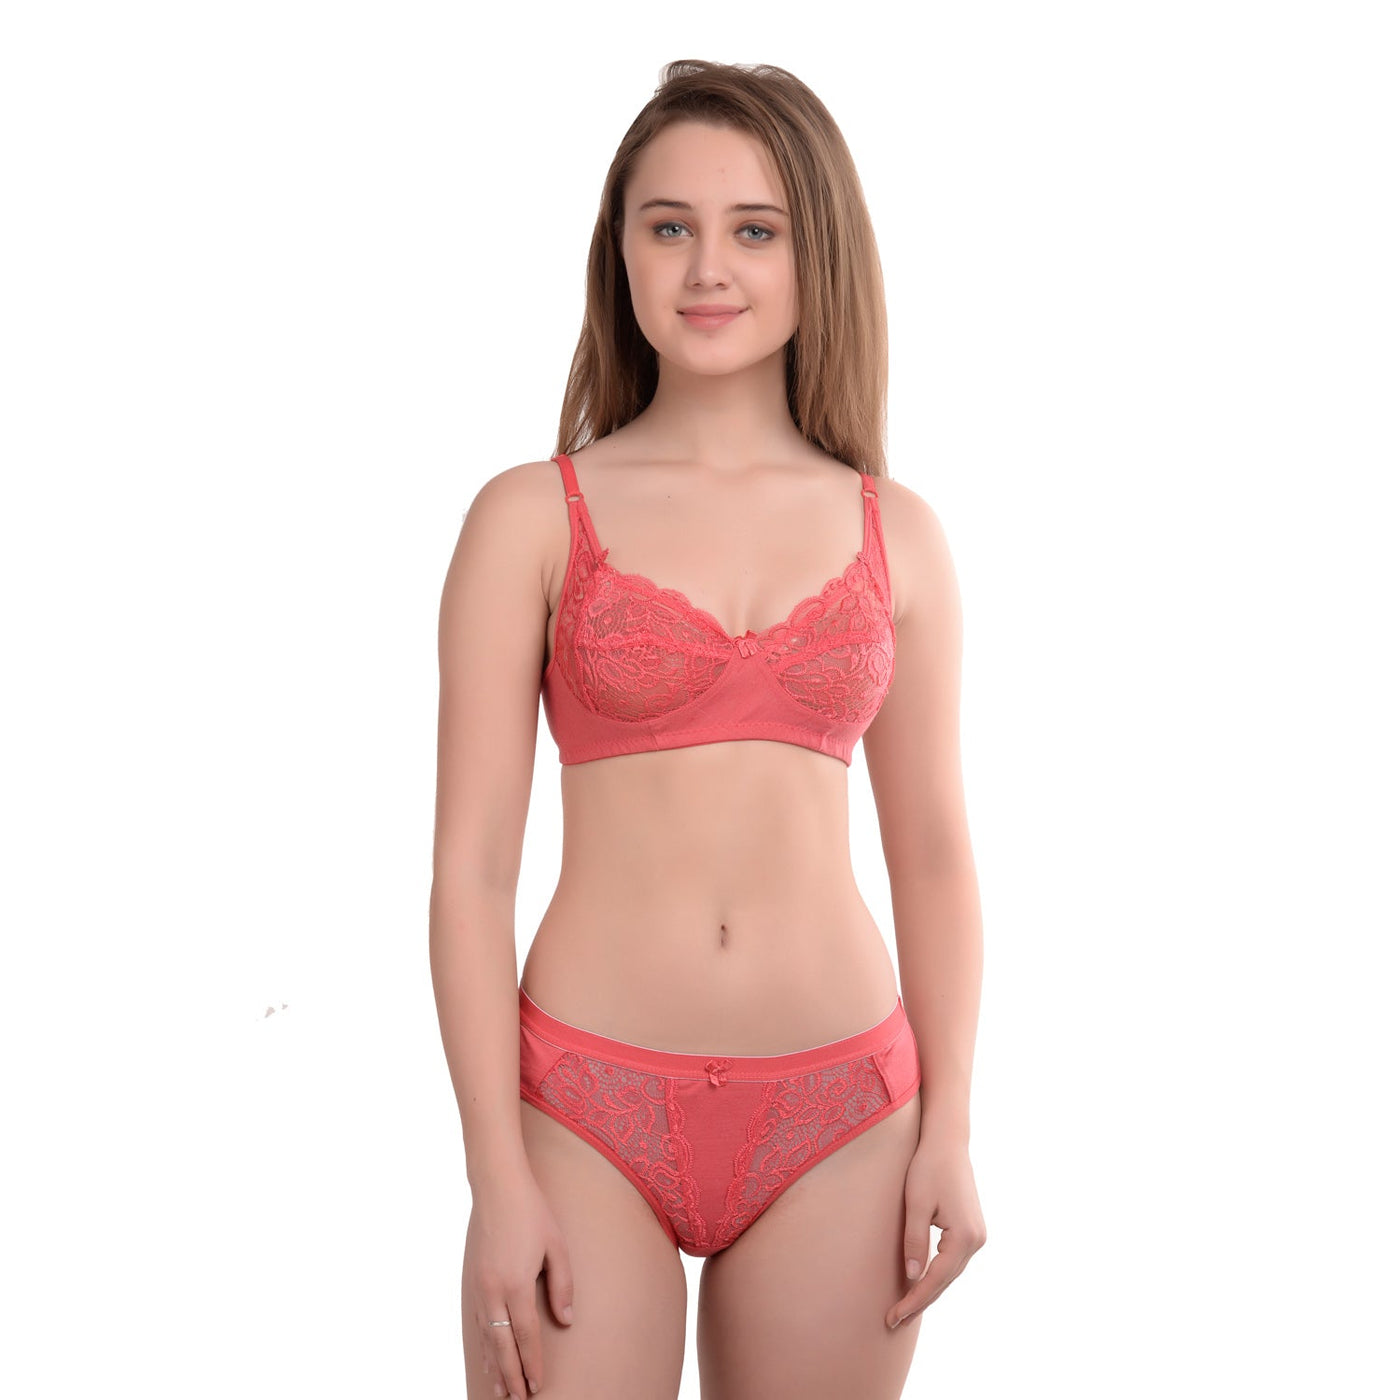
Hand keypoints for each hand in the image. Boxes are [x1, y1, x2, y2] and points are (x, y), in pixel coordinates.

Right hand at [463, 1173, 574, 1398]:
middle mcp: (492, 1291)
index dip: (532, 1363)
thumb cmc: (532, 1213)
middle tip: (521, 1399)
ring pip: (485, 1338)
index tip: (538, 1386)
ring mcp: (478, 1288)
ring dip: (495, 1366)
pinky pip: (477, 1323)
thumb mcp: (557, 1246)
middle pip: (502, 1346)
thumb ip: (562, 1285)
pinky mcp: (472, 1282)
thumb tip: (565, 1320)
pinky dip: (483, 1345)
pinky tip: (489, 1356)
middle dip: (512, 1375)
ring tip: (502, 1391)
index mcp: (516, 1284)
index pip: (526, 1336)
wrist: (497, 1187)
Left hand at [886, 1130, 985, 1329]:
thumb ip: (915, 1241)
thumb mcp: (916, 1204)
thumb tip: (912, 1278)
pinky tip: (921, 1282)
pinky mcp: (971, 1229)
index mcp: (964, 1236)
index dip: (914, 1300)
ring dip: (929, 1289)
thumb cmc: (928, 1168)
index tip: (893, 1316)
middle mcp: (977, 1240)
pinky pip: (953, 1260)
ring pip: (950, 1272)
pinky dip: (937, 1274)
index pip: (936, 1279)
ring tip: (904, 1307)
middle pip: (946, 1280)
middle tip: (894, 1320)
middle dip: (920, 1300)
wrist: (947, 1143)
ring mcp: (977, 1235)